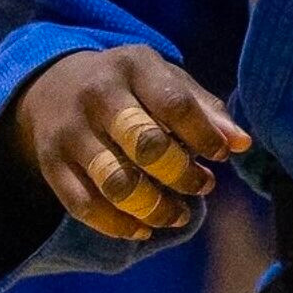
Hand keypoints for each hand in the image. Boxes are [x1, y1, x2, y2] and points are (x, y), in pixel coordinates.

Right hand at [12, 45, 250, 241]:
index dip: (203, 134)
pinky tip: (144, 227)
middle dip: (181, 173)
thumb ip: (204, 107)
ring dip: (154, 207)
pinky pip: (85, 206)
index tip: (221, 155)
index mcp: (134, 65)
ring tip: (178, 214)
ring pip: (116, 182)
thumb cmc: (128, 85)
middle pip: (145, 144)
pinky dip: (119, 225)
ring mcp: (71, 131)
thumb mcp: (163, 78)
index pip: (174, 103)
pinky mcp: (51, 164)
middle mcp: (98, 95)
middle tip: (204, 186)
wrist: (51, 83)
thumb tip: (242, 143)